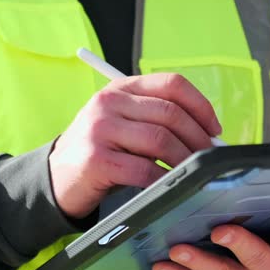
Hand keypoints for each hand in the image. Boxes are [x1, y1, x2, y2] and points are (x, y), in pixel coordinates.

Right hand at [49, 73, 221, 218]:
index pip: (171, 84)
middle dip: (199, 138)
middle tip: (210, 158)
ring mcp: (100, 130)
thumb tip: (207, 135)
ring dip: (185, 160)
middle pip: (171, 114)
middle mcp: (109, 103)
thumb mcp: (120, 123)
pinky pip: (144, 170)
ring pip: (161, 140)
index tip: (214, 129)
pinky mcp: (97, 160)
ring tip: (193, 172)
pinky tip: (171, 185)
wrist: (55, 178)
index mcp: (120, 88)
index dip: (201, 106)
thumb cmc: (98, 152)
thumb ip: (155, 120)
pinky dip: (165, 180)